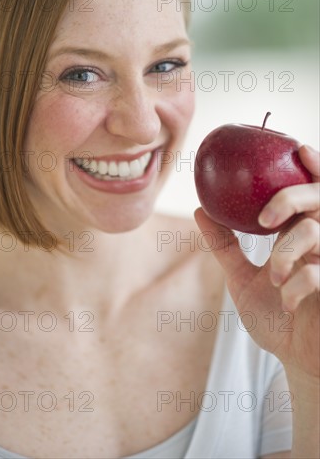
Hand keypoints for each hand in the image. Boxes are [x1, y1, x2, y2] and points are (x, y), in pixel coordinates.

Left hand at [194, 144, 319, 378]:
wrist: (294, 358)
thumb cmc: (275, 317)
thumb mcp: (241, 279)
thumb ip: (225, 245)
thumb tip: (200, 210)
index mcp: (302, 234)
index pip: (313, 192)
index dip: (314, 167)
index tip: (297, 148)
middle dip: (293, 197)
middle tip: (265, 217)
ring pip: (316, 232)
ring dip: (286, 253)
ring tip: (274, 277)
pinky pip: (318, 273)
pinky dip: (296, 286)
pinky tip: (288, 301)